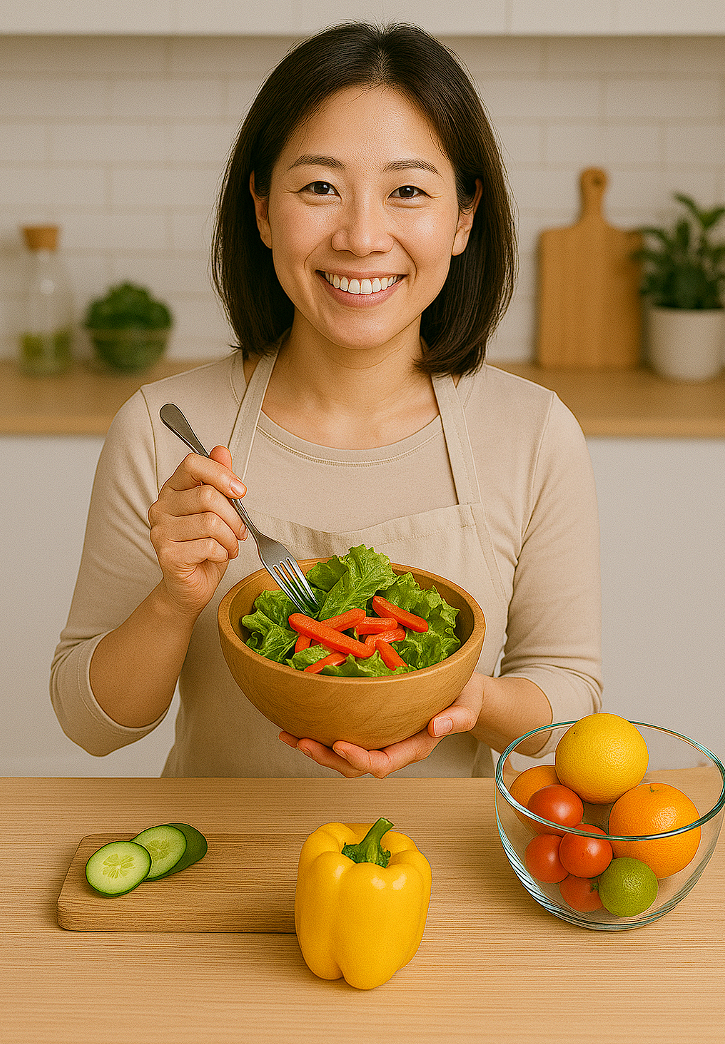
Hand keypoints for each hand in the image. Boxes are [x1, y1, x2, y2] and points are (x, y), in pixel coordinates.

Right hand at [148, 446, 246, 618]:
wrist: (190, 586)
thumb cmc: (205, 547)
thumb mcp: (219, 511)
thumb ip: (219, 480)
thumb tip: (222, 450)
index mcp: (173, 489)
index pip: (192, 463)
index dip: (221, 474)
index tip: (240, 491)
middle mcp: (161, 506)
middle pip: (207, 496)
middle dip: (234, 516)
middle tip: (240, 531)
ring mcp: (160, 530)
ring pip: (211, 522)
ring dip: (231, 538)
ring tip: (231, 546)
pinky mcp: (167, 554)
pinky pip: (208, 545)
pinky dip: (223, 552)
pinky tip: (220, 556)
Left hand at [279, 673, 483, 777]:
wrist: (461, 692)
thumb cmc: (464, 697)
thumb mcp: (467, 705)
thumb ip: (458, 718)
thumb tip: (438, 726)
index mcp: (414, 747)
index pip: (383, 762)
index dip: (359, 758)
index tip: (339, 744)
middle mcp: (392, 748)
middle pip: (355, 765)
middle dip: (326, 757)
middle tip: (301, 741)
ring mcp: (379, 740)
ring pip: (342, 756)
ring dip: (315, 749)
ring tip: (289, 735)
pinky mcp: (369, 727)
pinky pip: (341, 736)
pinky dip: (318, 732)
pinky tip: (298, 722)